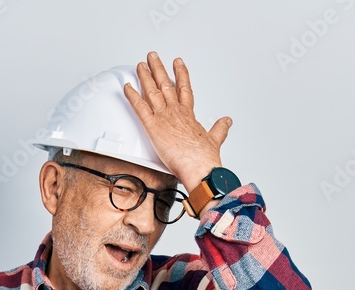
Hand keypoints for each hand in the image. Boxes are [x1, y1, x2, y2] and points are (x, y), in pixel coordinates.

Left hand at [123, 52, 231, 191]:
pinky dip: (132, 96)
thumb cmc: (205, 158)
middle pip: (166, 84)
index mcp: (189, 115)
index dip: (180, 74)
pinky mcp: (153, 127)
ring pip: (152, 91)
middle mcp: (176, 112)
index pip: (184, 89)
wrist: (200, 168)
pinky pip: (140, 108)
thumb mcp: (215, 139)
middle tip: (152, 57)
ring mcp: (164, 118)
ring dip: (145, 77)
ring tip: (140, 65)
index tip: (178, 63)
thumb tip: (227, 121)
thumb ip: (220, 128)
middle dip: (158, 69)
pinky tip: (127, 87)